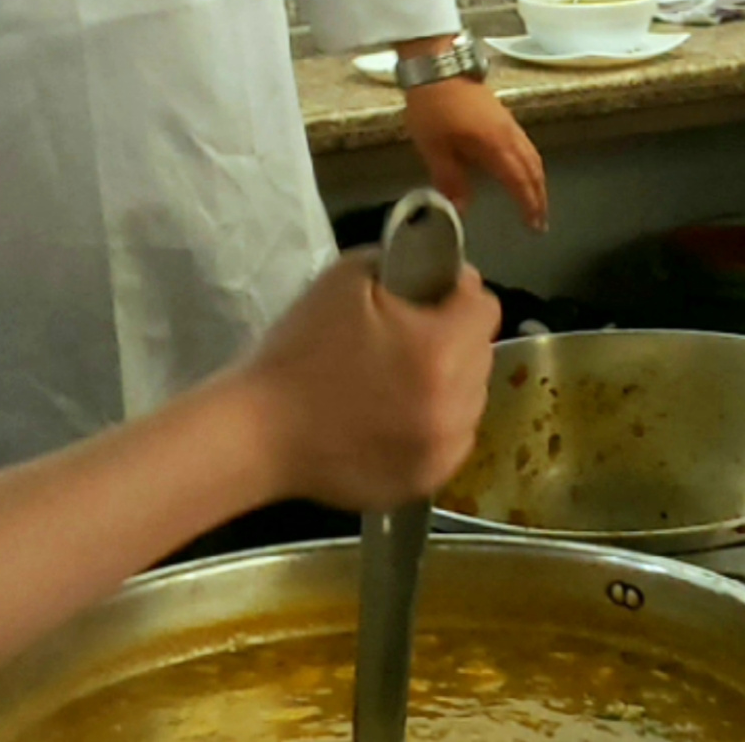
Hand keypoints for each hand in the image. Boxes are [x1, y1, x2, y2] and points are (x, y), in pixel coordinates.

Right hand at [235, 251, 500, 510]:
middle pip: (481, 352)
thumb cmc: (298, 350)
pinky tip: (394, 417)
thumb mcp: (348, 277)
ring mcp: (443, 449)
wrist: (259, 431)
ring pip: (472, 399)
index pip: (485, 307)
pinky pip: (453, 440)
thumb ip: (407, 262)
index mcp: (440, 348)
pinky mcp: (426, 481)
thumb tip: (444, 274)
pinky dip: (435, 424)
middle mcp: (455, 403)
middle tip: (404, 339)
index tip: (425, 296)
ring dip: (449, 383)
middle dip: (452, 337)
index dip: (455, 293)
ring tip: (398, 382)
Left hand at [403, 76, 548, 230]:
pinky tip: (522, 170)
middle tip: (541, 221)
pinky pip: (526, 145)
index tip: (535, 225)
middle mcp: (509, 136)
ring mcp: (508, 123)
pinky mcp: (502, 115)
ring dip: (537, 180)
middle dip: (539, 197)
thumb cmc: (434, 107)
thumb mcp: (434, 148)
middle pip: (533, 170)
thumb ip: (450, 179)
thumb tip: (461, 210)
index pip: (520, 182)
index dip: (529, 205)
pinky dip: (530, 164)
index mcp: (495, 146)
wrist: (437, 65)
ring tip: (536, 201)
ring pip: (532, 156)